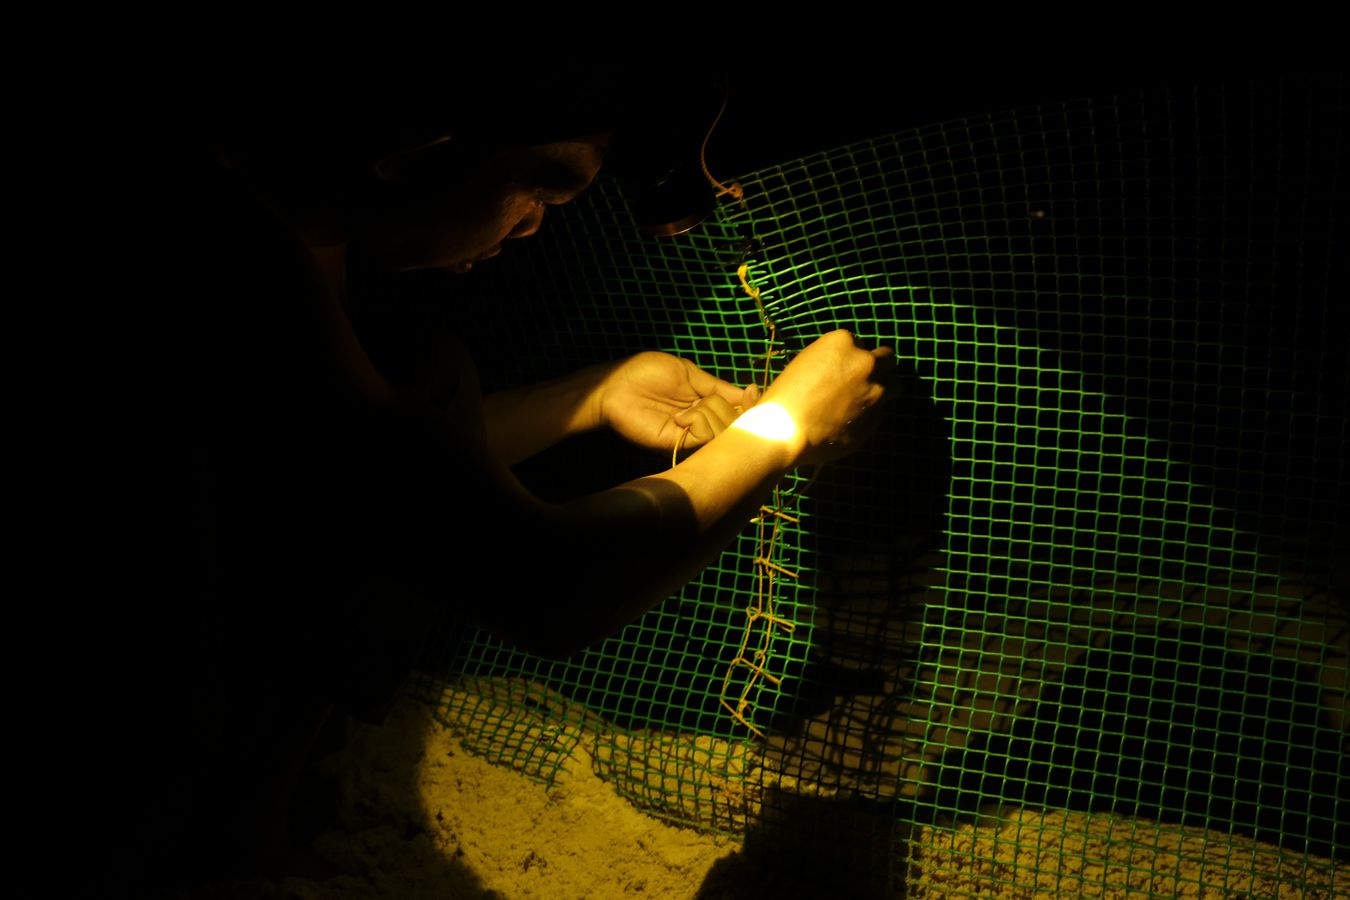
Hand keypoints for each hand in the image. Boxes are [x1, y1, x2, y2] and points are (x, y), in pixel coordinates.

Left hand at [596, 352, 760, 452]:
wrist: (615, 386)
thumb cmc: (646, 374)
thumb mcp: (689, 373)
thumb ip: (718, 387)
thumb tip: (751, 392)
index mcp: (708, 406)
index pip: (740, 413)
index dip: (751, 405)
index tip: (753, 393)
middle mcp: (703, 424)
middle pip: (738, 423)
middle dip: (731, 407)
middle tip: (705, 399)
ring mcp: (691, 437)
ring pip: (725, 431)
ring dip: (712, 412)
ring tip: (689, 407)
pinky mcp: (678, 446)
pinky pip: (705, 437)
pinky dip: (699, 421)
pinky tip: (680, 416)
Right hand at [759, 329, 895, 464]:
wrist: (786, 430)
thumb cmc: (785, 396)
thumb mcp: (806, 363)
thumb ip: (834, 362)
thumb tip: (845, 371)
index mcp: (843, 341)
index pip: (860, 343)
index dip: (853, 357)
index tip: (845, 368)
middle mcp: (865, 362)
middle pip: (886, 358)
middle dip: (878, 367)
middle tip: (864, 380)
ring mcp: (875, 391)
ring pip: (894, 384)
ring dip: (883, 389)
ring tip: (865, 400)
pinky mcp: (876, 417)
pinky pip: (879, 412)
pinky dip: (869, 415)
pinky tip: (849, 422)